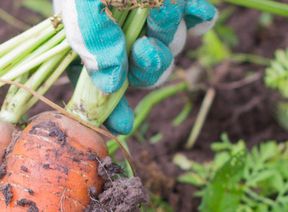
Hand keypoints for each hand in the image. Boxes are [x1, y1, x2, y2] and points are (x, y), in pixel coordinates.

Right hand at [53, 0, 217, 133]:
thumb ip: (89, 35)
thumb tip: (110, 82)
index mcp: (90, 34)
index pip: (98, 83)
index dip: (110, 108)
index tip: (120, 124)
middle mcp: (121, 28)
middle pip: (141, 71)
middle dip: (147, 67)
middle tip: (147, 49)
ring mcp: (155, 13)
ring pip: (171, 49)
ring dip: (169, 37)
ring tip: (164, 7)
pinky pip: (198, 22)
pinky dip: (197, 17)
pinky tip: (190, 7)